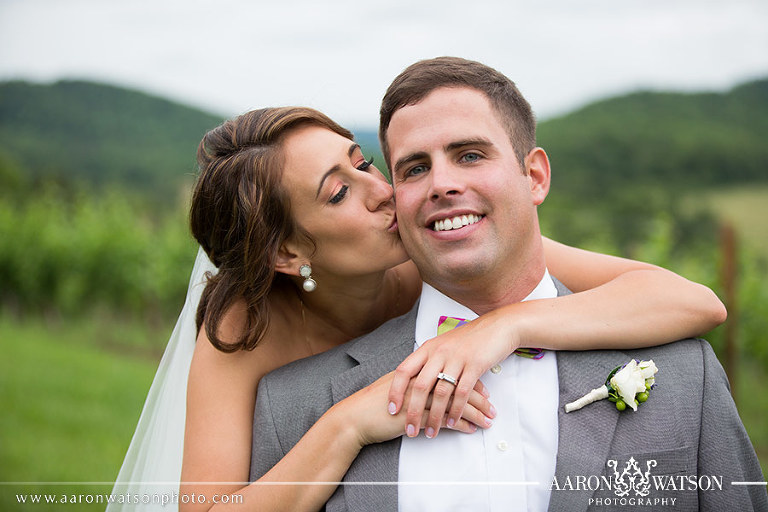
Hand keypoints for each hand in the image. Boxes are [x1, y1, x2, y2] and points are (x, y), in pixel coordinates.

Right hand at [336, 371, 494, 448]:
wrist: (355, 417)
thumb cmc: (373, 404)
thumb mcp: (397, 387)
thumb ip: (414, 383)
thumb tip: (430, 386)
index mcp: (418, 370)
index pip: (453, 371)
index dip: (471, 381)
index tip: (484, 391)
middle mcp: (422, 380)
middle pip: (459, 385)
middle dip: (480, 398)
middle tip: (493, 408)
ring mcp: (420, 397)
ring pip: (456, 402)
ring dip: (476, 413)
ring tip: (488, 421)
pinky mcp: (417, 415)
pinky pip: (445, 420)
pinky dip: (461, 425)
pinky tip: (471, 430)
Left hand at [387, 309, 520, 438]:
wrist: (497, 327)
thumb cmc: (469, 339)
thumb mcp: (443, 345)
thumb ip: (429, 361)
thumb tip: (414, 380)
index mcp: (428, 348)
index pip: (404, 370)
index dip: (395, 391)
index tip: (392, 409)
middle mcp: (439, 352)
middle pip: (420, 386)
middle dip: (413, 412)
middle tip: (409, 430)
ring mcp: (457, 359)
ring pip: (441, 393)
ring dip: (435, 416)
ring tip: (431, 432)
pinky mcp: (475, 365)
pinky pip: (462, 392)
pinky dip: (456, 410)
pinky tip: (453, 422)